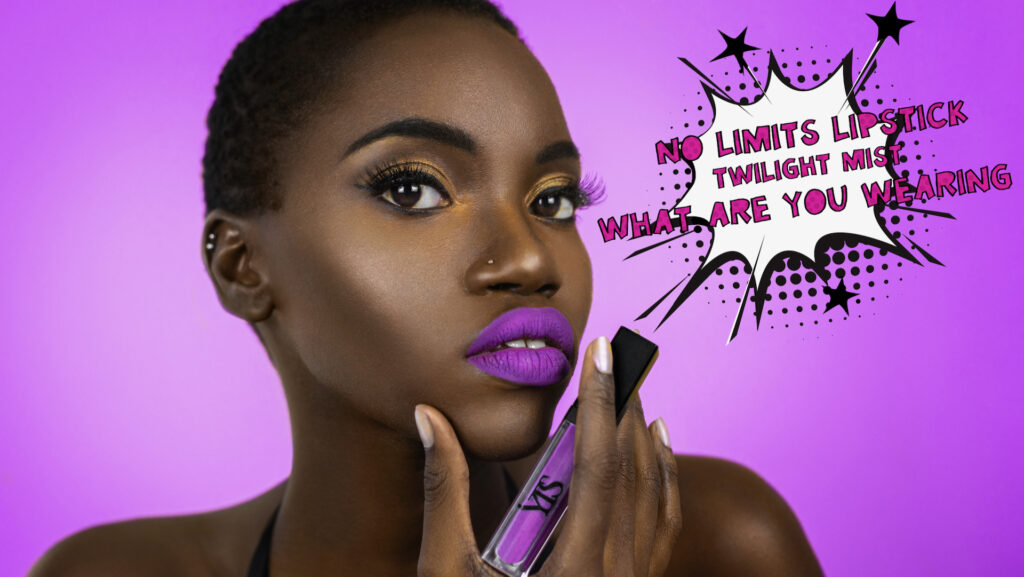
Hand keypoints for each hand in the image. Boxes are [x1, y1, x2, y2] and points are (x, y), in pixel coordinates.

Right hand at [414, 336, 682, 575]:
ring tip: (633, 391)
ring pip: (654, 497)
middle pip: (633, 473)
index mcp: (576, 570)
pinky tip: (658, 451)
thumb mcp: (447, 574)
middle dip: (625, 408)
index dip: (600, 403)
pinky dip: (664, 480)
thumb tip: (429, 418)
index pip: (598, 466)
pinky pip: (663, 527)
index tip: (599, 354)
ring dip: (645, 438)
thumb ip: (443, 492)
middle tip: (616, 357)